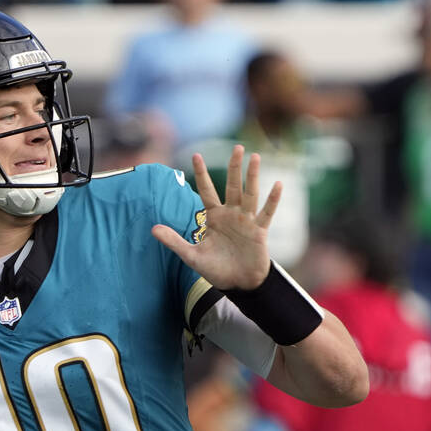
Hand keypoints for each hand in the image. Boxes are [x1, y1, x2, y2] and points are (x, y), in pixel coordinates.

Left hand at [152, 145, 279, 290]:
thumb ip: (174, 241)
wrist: (238, 284)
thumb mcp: (191, 255)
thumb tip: (152, 229)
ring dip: (253, 176)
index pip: (206, 190)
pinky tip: (278, 184)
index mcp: (213, 217)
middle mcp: (231, 214)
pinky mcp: (259, 231)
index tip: (196, 155)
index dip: (201, 174)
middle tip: (237, 147)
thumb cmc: (216, 269)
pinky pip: (266, 212)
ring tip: (255, 157)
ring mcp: (246, 220)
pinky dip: (273, 199)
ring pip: (250, 194)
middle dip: (234, 167)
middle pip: (232, 186)